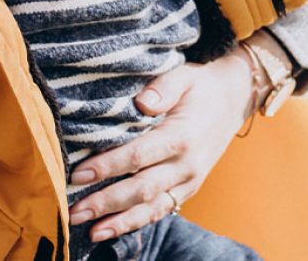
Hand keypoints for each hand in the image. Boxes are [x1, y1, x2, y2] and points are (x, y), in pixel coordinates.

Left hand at [66, 52, 255, 241]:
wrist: (234, 100)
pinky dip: (136, 223)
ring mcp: (189, 181)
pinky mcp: (188, 189)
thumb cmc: (200, 87)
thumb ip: (163, 87)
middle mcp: (187, 165)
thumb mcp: (184, 76)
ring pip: (151, 208)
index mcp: (182, 137)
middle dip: (105, 202)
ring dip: (119, 222)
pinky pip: (161, 211)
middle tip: (74, 211)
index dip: (107, 167)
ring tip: (90, 232)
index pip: (138, 155)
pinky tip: (112, 229)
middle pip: (141, 189)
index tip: (78, 174)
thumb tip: (142, 102)